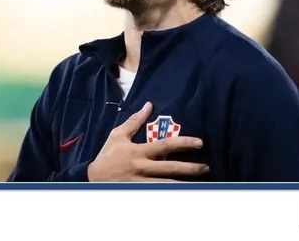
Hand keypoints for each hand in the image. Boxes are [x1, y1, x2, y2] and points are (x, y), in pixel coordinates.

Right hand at [87, 102, 208, 181]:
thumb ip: (135, 121)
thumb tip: (148, 105)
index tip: (199, 143)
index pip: (165, 145)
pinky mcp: (139, 192)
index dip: (183, 144)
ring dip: (184, 185)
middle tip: (206, 168)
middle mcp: (142, 167)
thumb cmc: (107, 155)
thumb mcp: (118, 135)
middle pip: (170, 168)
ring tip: (200, 186)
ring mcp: (141, 182)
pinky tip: (182, 193)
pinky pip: (157, 193)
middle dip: (190, 168)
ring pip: (167, 185)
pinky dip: (170, 193)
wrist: (92, 178)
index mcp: (139, 151)